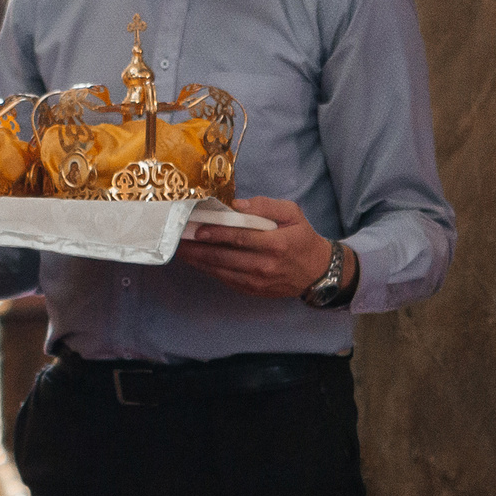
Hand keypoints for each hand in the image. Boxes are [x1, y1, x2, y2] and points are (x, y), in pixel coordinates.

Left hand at [174, 196, 352, 301]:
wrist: (317, 272)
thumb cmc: (302, 239)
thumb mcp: (292, 213)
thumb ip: (265, 206)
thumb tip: (236, 204)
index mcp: (275, 244)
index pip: (239, 237)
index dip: (215, 233)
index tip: (197, 228)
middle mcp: (265, 265)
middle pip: (224, 256)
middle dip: (198, 248)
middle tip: (179, 239)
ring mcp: (257, 281)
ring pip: (221, 270)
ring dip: (199, 260)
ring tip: (182, 250)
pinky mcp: (253, 290)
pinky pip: (226, 279)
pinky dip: (209, 270)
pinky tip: (198, 261)